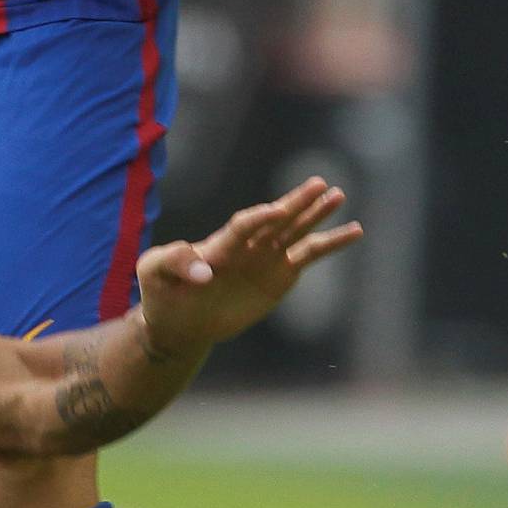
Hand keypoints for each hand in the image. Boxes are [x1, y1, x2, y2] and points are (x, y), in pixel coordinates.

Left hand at [135, 179, 361, 359]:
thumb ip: (172, 263)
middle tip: (320, 185)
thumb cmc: (161, 292)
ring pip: (297, 231)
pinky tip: (354, 231)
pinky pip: (311, 254)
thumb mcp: (152, 273)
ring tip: (339, 195)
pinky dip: (332, 243)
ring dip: (317, 215)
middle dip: (297, 204)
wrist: (179, 321)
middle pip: (276, 220)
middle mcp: (248, 245)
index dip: (258, 219)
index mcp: (220, 244)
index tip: (275, 211)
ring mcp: (267, 258)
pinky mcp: (281, 274)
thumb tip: (204, 273)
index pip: (244, 226)